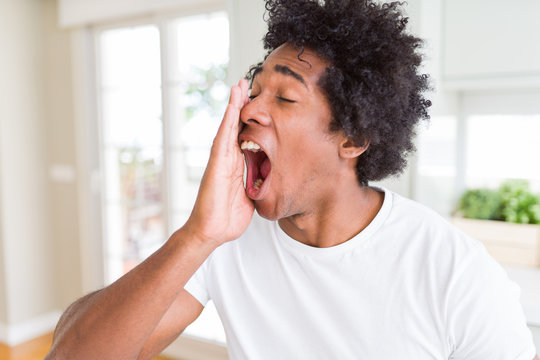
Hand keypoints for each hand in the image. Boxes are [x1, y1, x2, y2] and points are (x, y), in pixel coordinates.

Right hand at [183, 79, 253, 246]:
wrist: (212, 232)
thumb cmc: (228, 218)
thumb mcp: (250, 197)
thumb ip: (257, 184)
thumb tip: (268, 181)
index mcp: (237, 165)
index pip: (245, 137)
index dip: (250, 120)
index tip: (258, 104)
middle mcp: (228, 158)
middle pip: (235, 126)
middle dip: (240, 105)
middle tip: (246, 83)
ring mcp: (220, 159)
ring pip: (228, 126)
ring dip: (233, 105)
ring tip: (239, 85)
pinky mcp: (216, 163)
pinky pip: (223, 137)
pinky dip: (228, 120)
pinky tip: (232, 105)